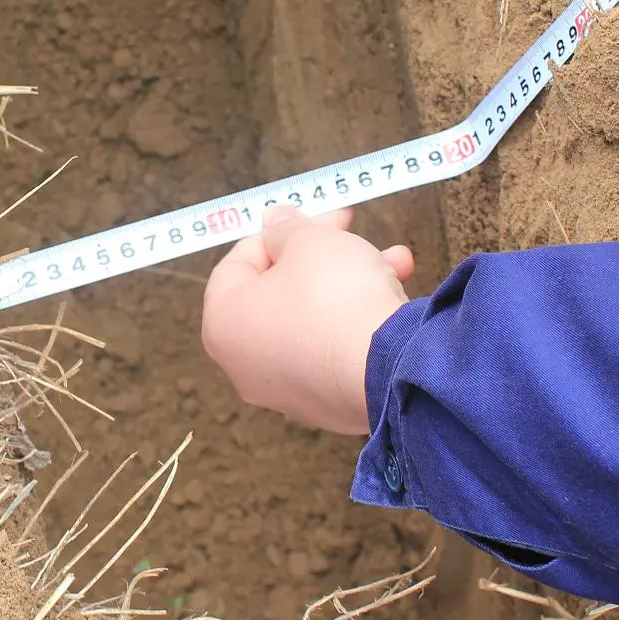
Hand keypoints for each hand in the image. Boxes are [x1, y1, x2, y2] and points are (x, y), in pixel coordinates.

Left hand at [201, 207, 415, 434]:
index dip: (275, 232)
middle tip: (349, 233)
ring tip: (394, 261)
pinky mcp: (329, 404)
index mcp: (224, 323)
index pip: (237, 264)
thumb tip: (274, 222)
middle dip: (322, 255)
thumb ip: (287, 228)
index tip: (311, 214)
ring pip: (315, 320)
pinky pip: (337, 351)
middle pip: (280, 292)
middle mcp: (246, 364)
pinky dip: (359, 323)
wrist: (387, 369)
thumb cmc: (334, 298)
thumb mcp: (309, 241)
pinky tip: (395, 302)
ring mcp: (288, 390)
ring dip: (351, 284)